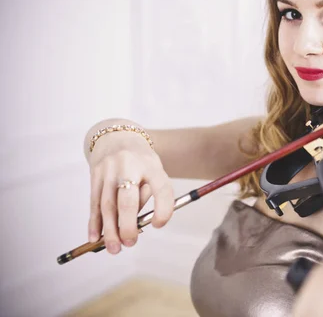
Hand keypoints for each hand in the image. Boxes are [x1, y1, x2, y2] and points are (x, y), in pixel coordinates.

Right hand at [87, 132, 173, 253]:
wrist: (117, 138)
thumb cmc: (140, 162)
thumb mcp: (153, 171)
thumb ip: (148, 195)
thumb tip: (135, 225)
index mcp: (152, 165)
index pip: (162, 188)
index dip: (163, 209)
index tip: (158, 225)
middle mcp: (130, 166)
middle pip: (127, 200)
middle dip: (127, 225)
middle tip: (130, 243)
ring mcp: (109, 170)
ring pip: (107, 204)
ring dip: (109, 230)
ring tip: (115, 248)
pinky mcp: (95, 175)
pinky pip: (93, 202)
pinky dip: (94, 222)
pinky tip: (94, 237)